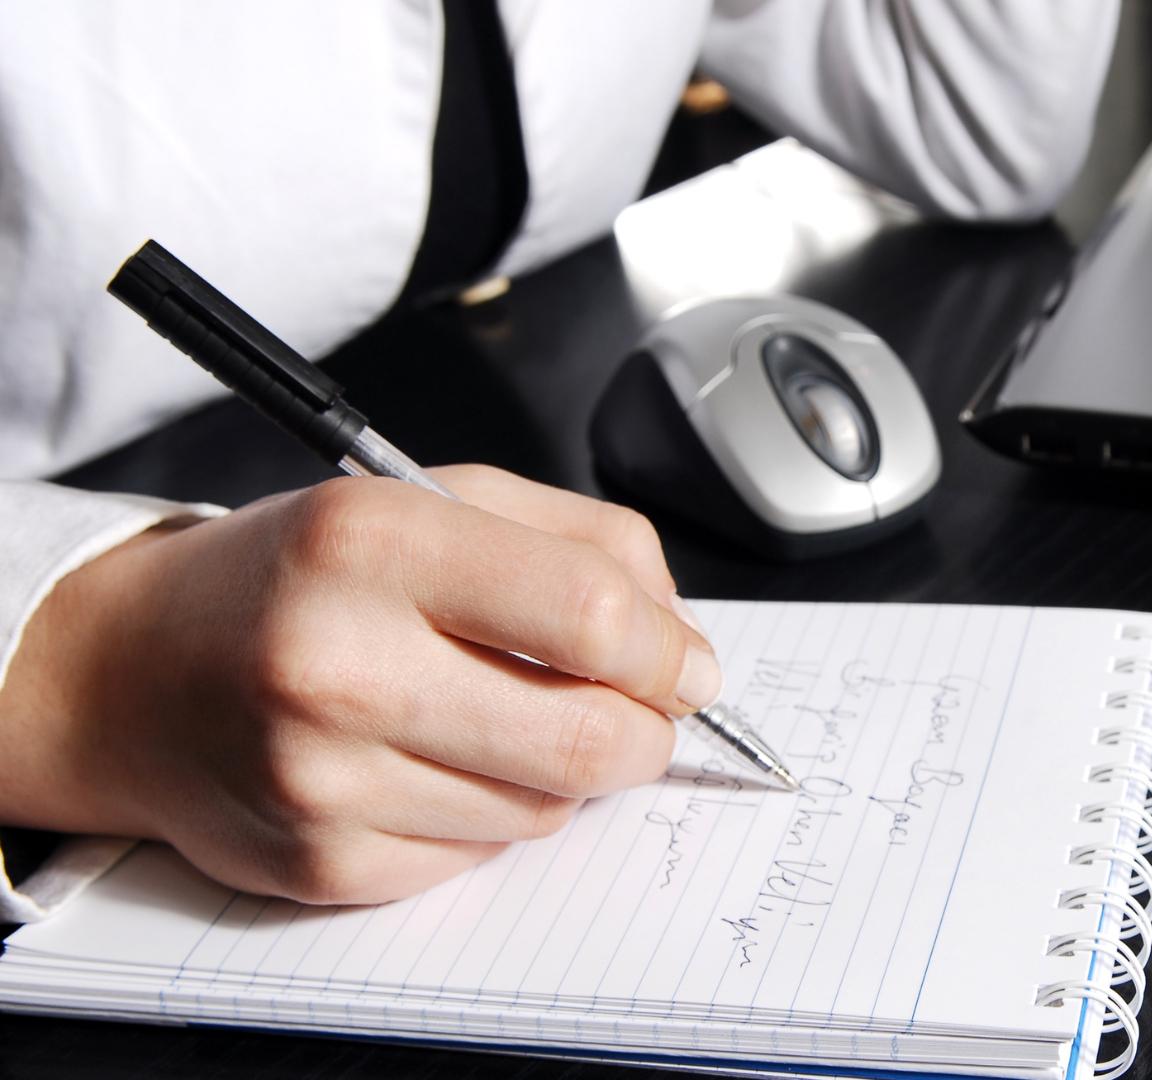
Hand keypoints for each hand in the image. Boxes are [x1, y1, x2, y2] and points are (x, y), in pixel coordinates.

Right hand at [0, 465, 717, 904]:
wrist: (130, 672)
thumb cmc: (300, 577)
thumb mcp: (436, 500)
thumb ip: (584, 545)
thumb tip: (685, 647)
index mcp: (371, 541)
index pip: (591, 617)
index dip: (670, 651)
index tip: (686, 664)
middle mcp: (336, 662)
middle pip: (590, 738)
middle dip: (647, 731)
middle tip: (638, 710)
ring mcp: (322, 778)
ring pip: (548, 808)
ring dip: (562, 772)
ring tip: (500, 719)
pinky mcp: (320, 863)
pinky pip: (481, 857)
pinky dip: (491, 815)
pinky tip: (435, 764)